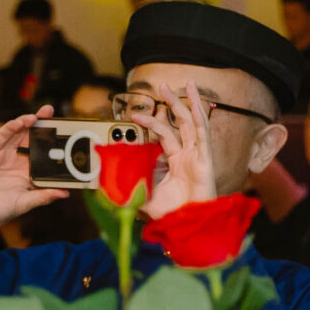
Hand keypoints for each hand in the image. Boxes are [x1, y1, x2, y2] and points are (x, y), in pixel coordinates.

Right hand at [0, 109, 67, 235]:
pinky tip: (19, 123)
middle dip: (41, 124)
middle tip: (51, 111)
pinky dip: (10, 127)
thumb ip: (43, 196)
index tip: (66, 132)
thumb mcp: (24, 203)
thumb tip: (66, 193)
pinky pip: (1, 136)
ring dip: (27, 122)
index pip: (45, 152)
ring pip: (18, 133)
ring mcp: (4, 154)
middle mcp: (18, 160)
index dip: (54, 141)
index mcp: (30, 171)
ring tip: (37, 117)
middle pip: (32, 137)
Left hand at [138, 80, 220, 220]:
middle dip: (171, 103)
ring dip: (187, 103)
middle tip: (162, 85)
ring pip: (192, 123)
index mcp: (175, 161)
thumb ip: (127, 185)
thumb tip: (103, 179)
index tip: (134, 116)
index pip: (164, 135)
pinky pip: (203, 134)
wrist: (187, 225)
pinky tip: (197, 102)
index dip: (151, 123)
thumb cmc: (170, 214)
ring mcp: (197, 155)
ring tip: (184, 84)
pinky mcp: (206, 159)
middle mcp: (187, 155)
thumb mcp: (142, 195)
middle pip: (179, 122)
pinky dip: (201, 117)